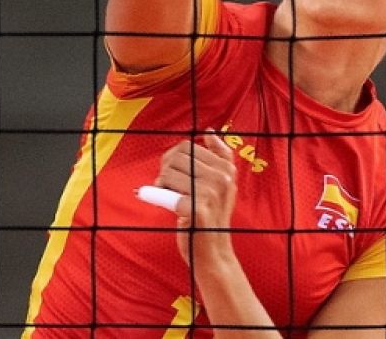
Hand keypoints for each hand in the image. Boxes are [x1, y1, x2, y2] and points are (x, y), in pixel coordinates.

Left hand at [155, 132, 240, 265]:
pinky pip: (165, 193)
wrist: (212, 253)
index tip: (173, 173)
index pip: (188, 146)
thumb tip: (209, 133)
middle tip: (165, 186)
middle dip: (165, 169)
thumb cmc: (211, 218)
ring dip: (160, 184)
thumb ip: (220, 156)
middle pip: (177, 156)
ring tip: (167, 196)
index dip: (172, 159)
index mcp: (227, 168)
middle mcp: (222, 178)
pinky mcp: (197, 209)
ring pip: (169, 172)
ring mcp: (211, 193)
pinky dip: (157, 198)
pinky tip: (164, 205)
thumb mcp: (224, 185)